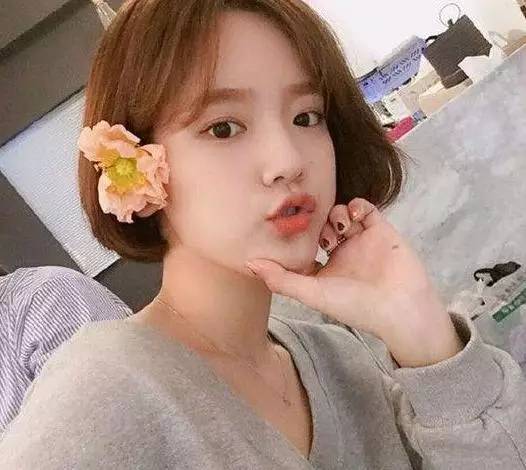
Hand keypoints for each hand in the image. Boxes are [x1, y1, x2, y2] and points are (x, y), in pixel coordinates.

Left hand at [246, 198, 463, 366]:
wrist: (401, 307)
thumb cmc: (355, 306)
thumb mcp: (312, 293)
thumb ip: (280, 279)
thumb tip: (249, 264)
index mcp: (324, 270)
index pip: (303, 248)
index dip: (293, 237)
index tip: (281, 228)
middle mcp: (341, 254)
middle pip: (320, 226)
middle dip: (314, 221)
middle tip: (310, 222)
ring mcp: (360, 241)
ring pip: (340, 214)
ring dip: (334, 215)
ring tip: (337, 230)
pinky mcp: (380, 230)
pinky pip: (364, 208)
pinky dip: (356, 206)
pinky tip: (353, 217)